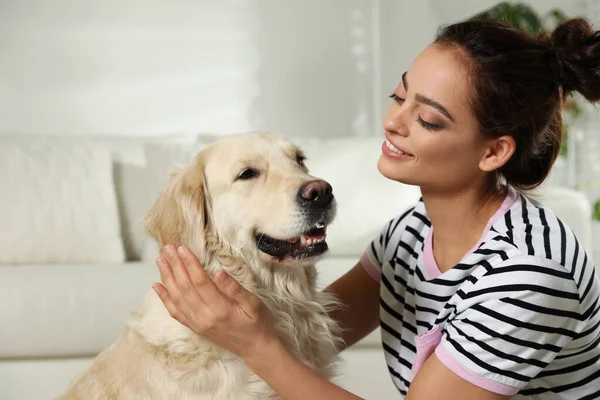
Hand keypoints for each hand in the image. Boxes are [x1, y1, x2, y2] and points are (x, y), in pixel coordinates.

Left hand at [152, 245, 277, 360]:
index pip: (200, 282)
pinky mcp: (195, 328)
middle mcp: (204, 318)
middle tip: (168, 248)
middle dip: (175, 266)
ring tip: (160, 261)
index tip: (182, 248)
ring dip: (167, 278)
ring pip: (177, 298)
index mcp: (220, 310)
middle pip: (185, 288)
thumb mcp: (254, 304)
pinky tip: (158, 286)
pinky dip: (165, 298)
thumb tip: (218, 273)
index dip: (190, 264)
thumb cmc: (258, 324)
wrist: (256, 350)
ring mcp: (197, 324)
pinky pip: (175, 312)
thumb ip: (234, 289)